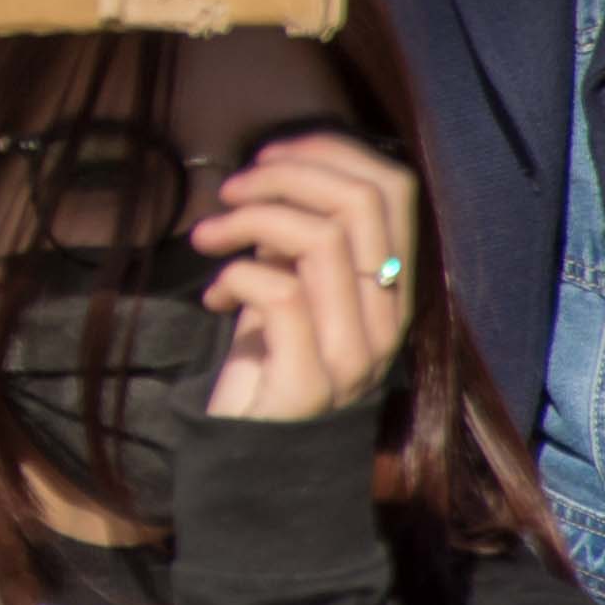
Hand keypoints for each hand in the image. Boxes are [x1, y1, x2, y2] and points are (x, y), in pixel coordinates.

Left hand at [196, 130, 423, 423]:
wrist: (255, 453)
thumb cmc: (269, 358)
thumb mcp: (290, 283)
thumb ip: (300, 235)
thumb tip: (277, 167)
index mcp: (390, 287)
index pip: (397, 190)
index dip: (330, 151)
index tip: (269, 154)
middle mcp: (387, 318)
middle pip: (360, 202)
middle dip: (284, 176)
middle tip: (229, 192)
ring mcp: (355, 352)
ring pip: (320, 240)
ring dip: (248, 220)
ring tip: (207, 237)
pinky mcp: (311, 380)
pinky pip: (278, 294)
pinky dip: (235, 275)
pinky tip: (213, 294)